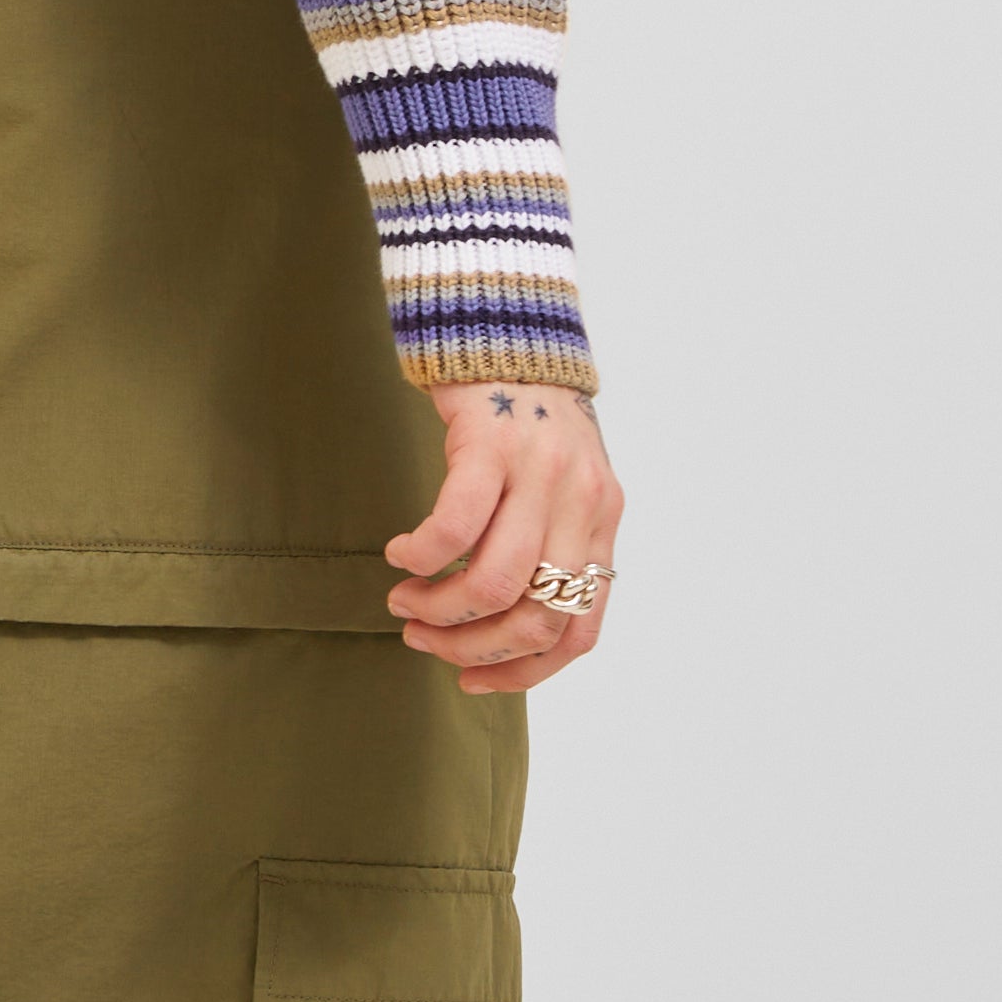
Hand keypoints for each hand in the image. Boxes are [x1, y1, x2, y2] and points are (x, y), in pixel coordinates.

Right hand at [385, 384, 623, 699]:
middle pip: (535, 618)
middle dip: (471, 647)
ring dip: (439, 609)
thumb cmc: (525, 413)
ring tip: (404, 601)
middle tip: (423, 639)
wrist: (509, 324)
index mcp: (601, 522)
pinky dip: (419, 556)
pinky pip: (453, 529)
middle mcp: (581, 503)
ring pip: (493, 584)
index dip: (523, 671)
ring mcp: (540, 473)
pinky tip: (399, 553)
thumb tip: (504, 624)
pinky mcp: (491, 444)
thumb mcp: (561, 483)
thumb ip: (550, 542)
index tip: (472, 678)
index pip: (578, 631)